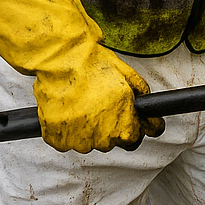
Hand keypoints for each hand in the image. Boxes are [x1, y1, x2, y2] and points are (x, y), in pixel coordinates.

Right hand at [0, 0, 163, 152]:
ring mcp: (79, 142)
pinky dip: (66, 130)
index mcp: (124, 128)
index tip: (132, 122)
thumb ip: (141, 97)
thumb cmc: (95, 67)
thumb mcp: (129, 77)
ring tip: (82, 106)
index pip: (135, 139)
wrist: (63, 62)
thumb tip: (147, 107)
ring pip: (88, 142)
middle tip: (102, 106)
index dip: (135, 127)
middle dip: (110, 127)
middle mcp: (103, 140)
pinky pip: (65, 141)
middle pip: (111, 142)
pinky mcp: (57, 139)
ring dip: (87, 129)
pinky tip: (68, 112)